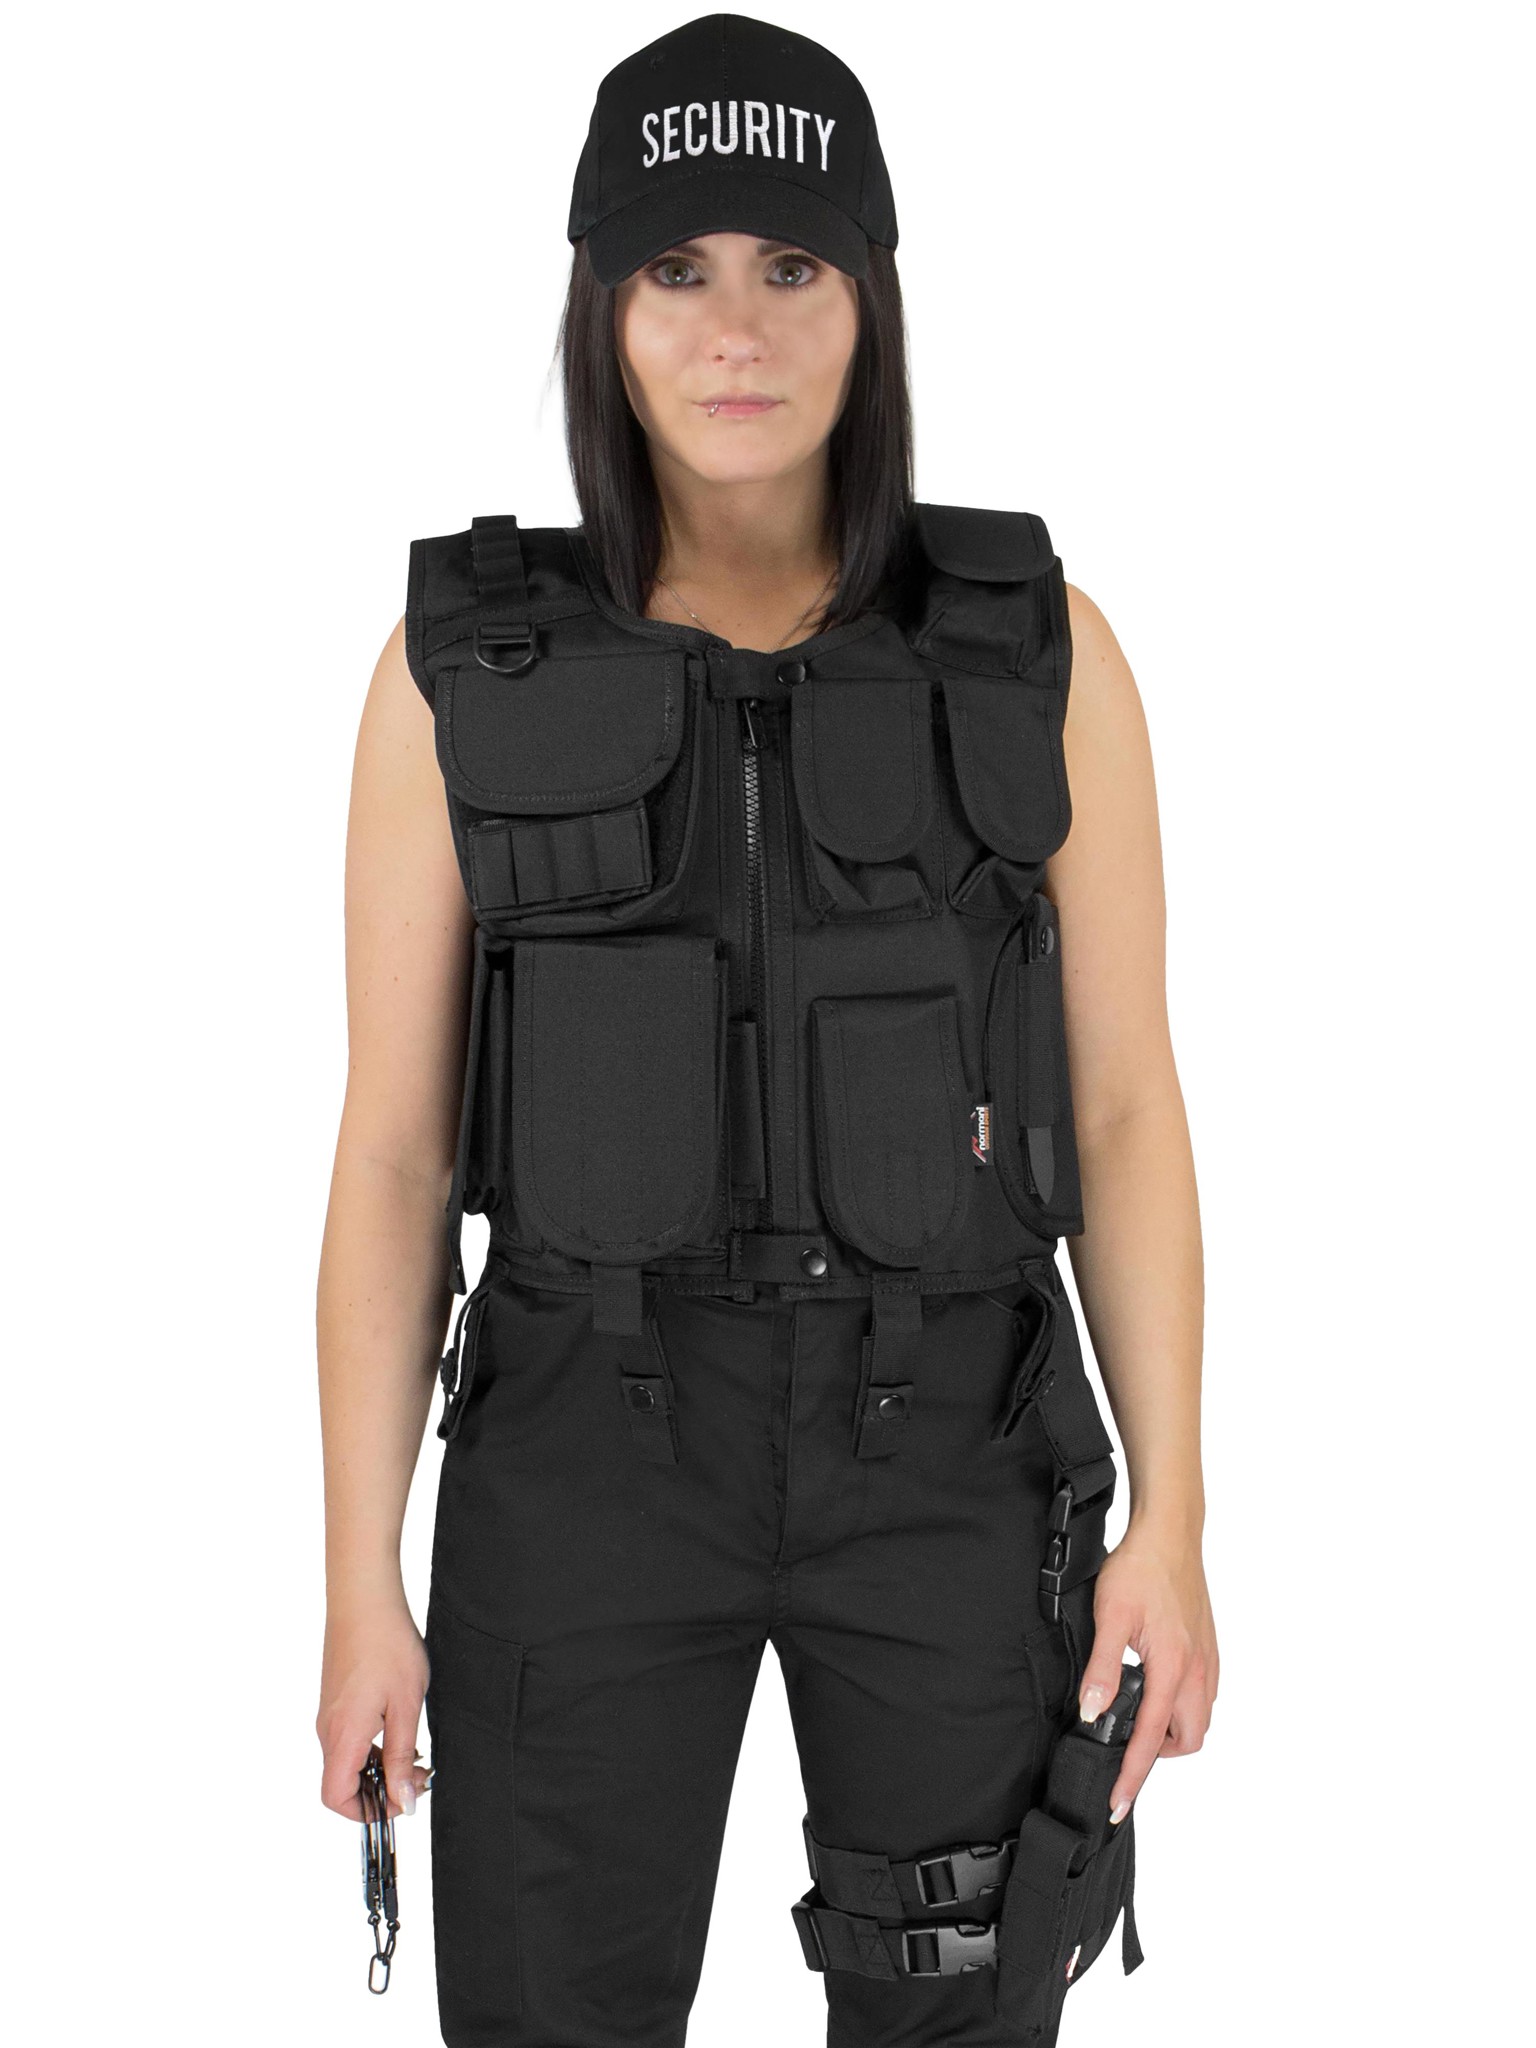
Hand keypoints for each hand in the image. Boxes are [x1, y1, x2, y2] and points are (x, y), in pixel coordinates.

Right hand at [317, 1596, 432, 1820]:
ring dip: (379, 1766)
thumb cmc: (387, 1645)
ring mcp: (329, 1713)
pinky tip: (400, 1729)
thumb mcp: (406, 1706)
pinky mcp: (336, 1700)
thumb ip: (402, 1757)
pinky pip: (348, 1739)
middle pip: (342, 1782)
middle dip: (381, 1789)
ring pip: (347, 1760)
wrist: (364, 1597)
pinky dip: (372, 1746)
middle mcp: (328, 1730)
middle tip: (421, 1774)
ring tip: (418, 1751)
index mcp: (342, 1736)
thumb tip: (404, 1801)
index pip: (336, 1798)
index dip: (366, 1812)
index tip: (401, 1801)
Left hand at [1075, 1519, 1217, 1822]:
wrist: (1170, 1534)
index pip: (1151, 1739)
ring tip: (1138, 1713)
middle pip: (1187, 1740)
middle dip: (1158, 1754)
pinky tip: (1156, 1686)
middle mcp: (1199, 1671)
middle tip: (1125, 1739)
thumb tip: (1092, 1712)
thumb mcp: (1110, 1616)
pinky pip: (1204, 1695)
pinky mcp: (1209, 1647)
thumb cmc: (1140, 1569)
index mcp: (1173, 1669)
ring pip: (1199, 1719)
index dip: (1133, 1776)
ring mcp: (1209, 1659)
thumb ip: (1102, 1668)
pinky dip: (1183, 1706)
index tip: (1118, 1804)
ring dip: (1172, 1729)